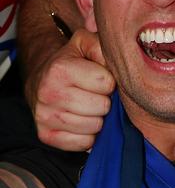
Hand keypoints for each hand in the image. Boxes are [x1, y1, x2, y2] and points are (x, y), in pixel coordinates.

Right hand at [32, 28, 114, 150]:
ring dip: (98, 118)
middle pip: (102, 107)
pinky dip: (88, 135)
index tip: (102, 79)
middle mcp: (48, 93)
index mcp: (60, 69)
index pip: (106, 83)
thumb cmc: (73, 61)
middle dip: (105, 100)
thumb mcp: (86, 43)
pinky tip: (83, 121)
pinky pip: (82, 144)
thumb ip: (101, 45)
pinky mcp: (45, 136)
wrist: (43, 78)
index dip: (110, 82)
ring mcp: (45, 116)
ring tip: (90, 106)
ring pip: (94, 127)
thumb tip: (117, 57)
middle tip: (97, 94)